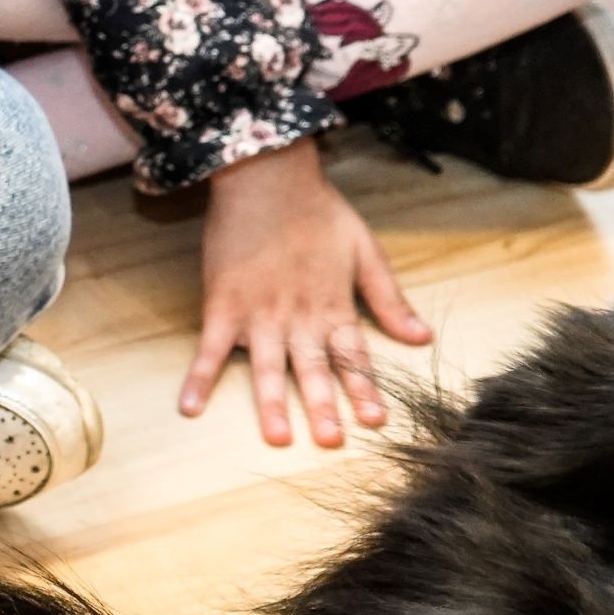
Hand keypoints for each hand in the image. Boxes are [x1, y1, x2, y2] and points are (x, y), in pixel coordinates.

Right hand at [181, 141, 432, 447]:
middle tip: (331, 441)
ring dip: (272, 402)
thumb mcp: (365, 249)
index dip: (364, 389)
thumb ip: (389, 299)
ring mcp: (258, 312)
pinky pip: (210, 347)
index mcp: (333, 306)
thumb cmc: (318, 210)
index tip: (376, 421)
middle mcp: (298, 316)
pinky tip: (190, 407)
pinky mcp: (222, 303)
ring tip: (278, 436)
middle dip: (323, 407)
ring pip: (267, 366)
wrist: (266, 173)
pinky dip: (199, 377)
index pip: (353, 357)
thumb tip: (423, 338)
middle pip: (313, 369)